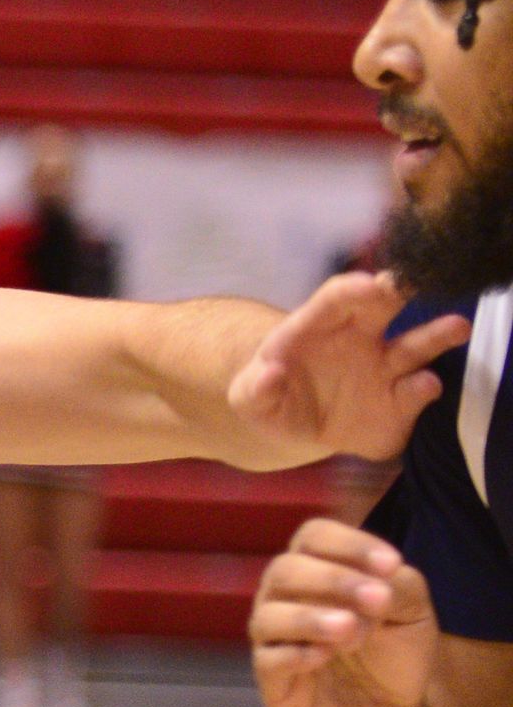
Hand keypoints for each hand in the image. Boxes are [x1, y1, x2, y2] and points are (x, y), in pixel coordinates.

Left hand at [228, 272, 470, 468]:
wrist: (297, 427)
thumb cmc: (271, 398)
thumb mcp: (249, 398)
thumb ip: (255, 390)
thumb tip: (267, 376)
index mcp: (317, 327)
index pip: (336, 297)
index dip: (354, 289)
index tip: (372, 285)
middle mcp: (360, 338)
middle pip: (385, 305)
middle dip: (402, 289)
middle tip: (419, 279)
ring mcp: (384, 368)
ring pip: (416, 345)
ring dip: (438, 334)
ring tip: (458, 326)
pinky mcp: (399, 402)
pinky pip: (415, 393)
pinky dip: (421, 389)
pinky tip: (424, 386)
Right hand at [253, 518, 438, 706]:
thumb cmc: (395, 657)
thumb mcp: (415, 614)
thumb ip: (400, 585)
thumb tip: (377, 577)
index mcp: (320, 571)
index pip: (314, 536)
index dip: (348, 543)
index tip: (390, 564)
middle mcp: (287, 598)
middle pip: (284, 569)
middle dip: (332, 580)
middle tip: (377, 601)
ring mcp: (274, 639)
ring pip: (268, 614)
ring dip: (311, 618)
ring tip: (352, 632)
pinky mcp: (271, 680)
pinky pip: (267, 659)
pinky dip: (295, 654)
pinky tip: (325, 658)